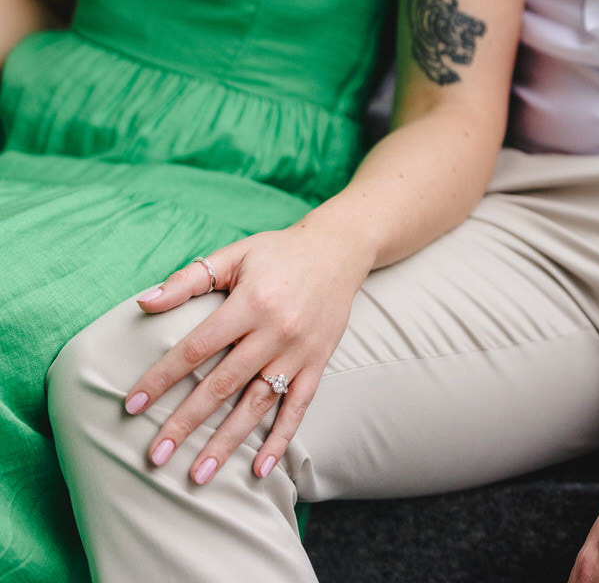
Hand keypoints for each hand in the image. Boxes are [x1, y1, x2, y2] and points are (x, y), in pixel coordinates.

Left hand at [124, 222, 368, 484]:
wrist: (338, 249)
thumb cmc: (278, 252)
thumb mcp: (233, 255)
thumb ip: (188, 280)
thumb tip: (143, 303)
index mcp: (250, 302)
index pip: (197, 347)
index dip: (162, 376)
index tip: (133, 404)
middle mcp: (275, 331)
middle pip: (223, 384)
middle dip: (186, 422)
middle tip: (156, 455)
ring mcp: (299, 352)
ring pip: (257, 405)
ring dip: (226, 442)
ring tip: (197, 475)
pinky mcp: (317, 364)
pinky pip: (298, 408)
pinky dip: (280, 440)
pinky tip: (259, 470)